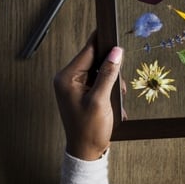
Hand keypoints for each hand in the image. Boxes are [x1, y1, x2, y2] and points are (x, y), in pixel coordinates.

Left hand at [53, 34, 122, 160]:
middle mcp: (68, 79)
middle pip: (95, 59)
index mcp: (66, 78)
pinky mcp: (82, 93)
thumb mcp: (100, 100)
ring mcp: (74, 86)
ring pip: (100, 70)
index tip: (113, 31)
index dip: (102, 42)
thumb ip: (108, 73)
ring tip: (115, 98)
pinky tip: (113, 102)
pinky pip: (99, 81)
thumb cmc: (89, 129)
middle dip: (110, 69)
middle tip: (118, 86)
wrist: (86, 152)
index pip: (87, 51)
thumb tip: (116, 52)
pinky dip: (109, 89)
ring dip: (111, 81)